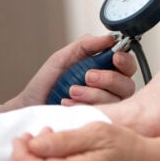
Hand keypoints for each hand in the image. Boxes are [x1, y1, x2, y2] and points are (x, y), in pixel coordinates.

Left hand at [0, 34, 137, 110]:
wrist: (31, 105)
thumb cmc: (47, 83)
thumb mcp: (63, 58)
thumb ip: (86, 45)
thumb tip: (109, 38)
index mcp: (105, 71)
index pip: (127, 65)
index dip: (125, 61)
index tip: (114, 57)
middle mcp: (109, 90)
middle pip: (127, 84)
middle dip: (108, 78)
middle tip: (87, 76)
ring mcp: (105, 108)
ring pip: (116, 101)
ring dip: (93, 94)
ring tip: (71, 91)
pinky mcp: (97, 122)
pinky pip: (103, 115)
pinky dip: (85, 106)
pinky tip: (69, 104)